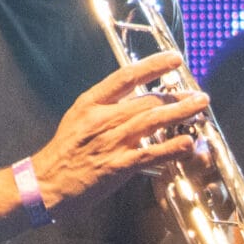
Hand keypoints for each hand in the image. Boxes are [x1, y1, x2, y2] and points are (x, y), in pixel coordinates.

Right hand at [31, 53, 207, 214]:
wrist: (43, 185)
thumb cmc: (62, 155)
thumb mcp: (78, 120)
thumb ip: (105, 109)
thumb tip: (133, 101)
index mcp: (91, 103)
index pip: (126, 76)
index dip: (153, 65)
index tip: (174, 59)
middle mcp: (102, 118)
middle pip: (147, 100)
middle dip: (177, 96)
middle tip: (198, 94)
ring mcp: (110, 142)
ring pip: (152, 121)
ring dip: (181, 113)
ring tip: (200, 107)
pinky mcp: (116, 166)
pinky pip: (150, 154)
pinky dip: (171, 147)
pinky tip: (188, 143)